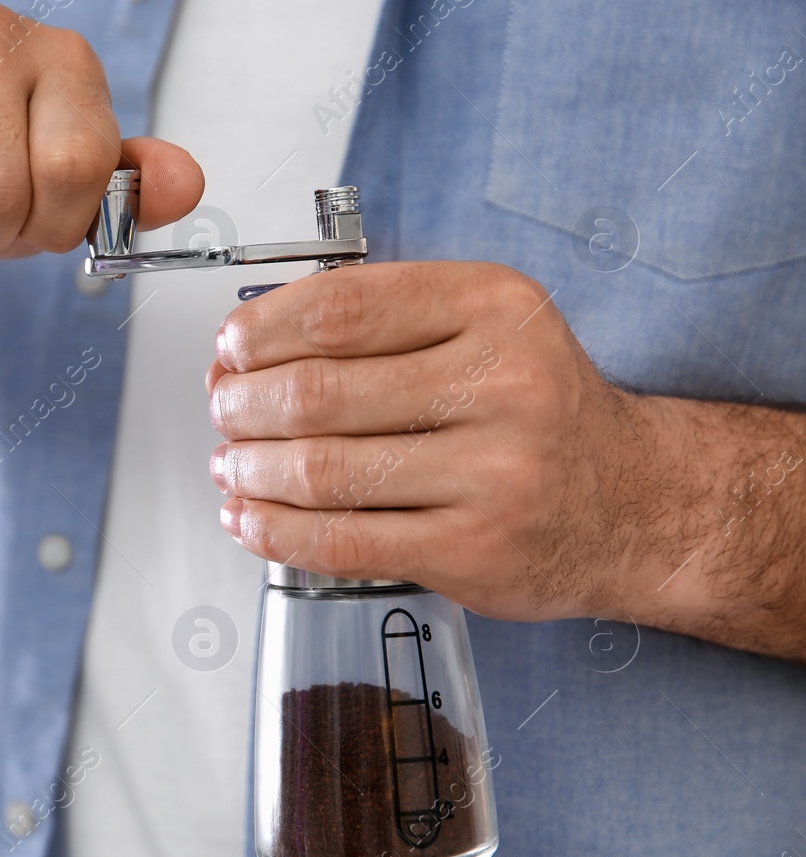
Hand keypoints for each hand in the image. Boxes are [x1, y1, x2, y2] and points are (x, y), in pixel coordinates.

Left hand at [204, 261, 652, 621]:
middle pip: (317, 393)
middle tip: (224, 412)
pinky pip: (342, 542)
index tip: (230, 348)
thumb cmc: (536, 409)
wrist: (633, 501)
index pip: (341, 308)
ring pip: (321, 472)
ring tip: (231, 466)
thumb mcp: (480, 327)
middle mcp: (502, 383)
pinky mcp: (474, 549)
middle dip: (243, 406)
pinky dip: (275, 532)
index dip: (261, 330)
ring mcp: (493, 473)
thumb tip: (244, 351)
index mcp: (493, 307)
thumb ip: (377, 324)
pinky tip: (250, 520)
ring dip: (250, 471)